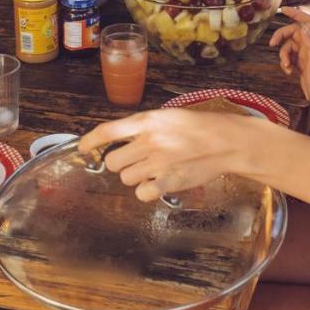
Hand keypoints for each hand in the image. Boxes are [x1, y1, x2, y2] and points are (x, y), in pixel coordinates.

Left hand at [78, 109, 252, 201]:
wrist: (226, 142)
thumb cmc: (199, 127)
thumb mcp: (167, 116)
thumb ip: (143, 127)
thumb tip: (121, 138)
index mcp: (147, 121)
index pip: (107, 131)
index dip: (90, 141)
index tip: (83, 148)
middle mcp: (148, 141)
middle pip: (112, 161)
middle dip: (121, 162)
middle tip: (136, 160)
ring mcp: (157, 163)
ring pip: (125, 178)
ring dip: (135, 176)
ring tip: (154, 169)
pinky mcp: (168, 181)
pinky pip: (142, 193)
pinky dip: (147, 191)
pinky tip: (158, 182)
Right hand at [271, 6, 309, 103]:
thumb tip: (301, 26)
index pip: (305, 22)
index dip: (295, 14)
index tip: (283, 10)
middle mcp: (309, 46)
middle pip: (291, 34)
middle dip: (280, 38)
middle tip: (272, 44)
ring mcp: (304, 55)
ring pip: (287, 47)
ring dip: (283, 56)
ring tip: (287, 66)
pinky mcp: (301, 64)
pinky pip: (288, 58)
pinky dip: (285, 63)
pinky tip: (289, 72)